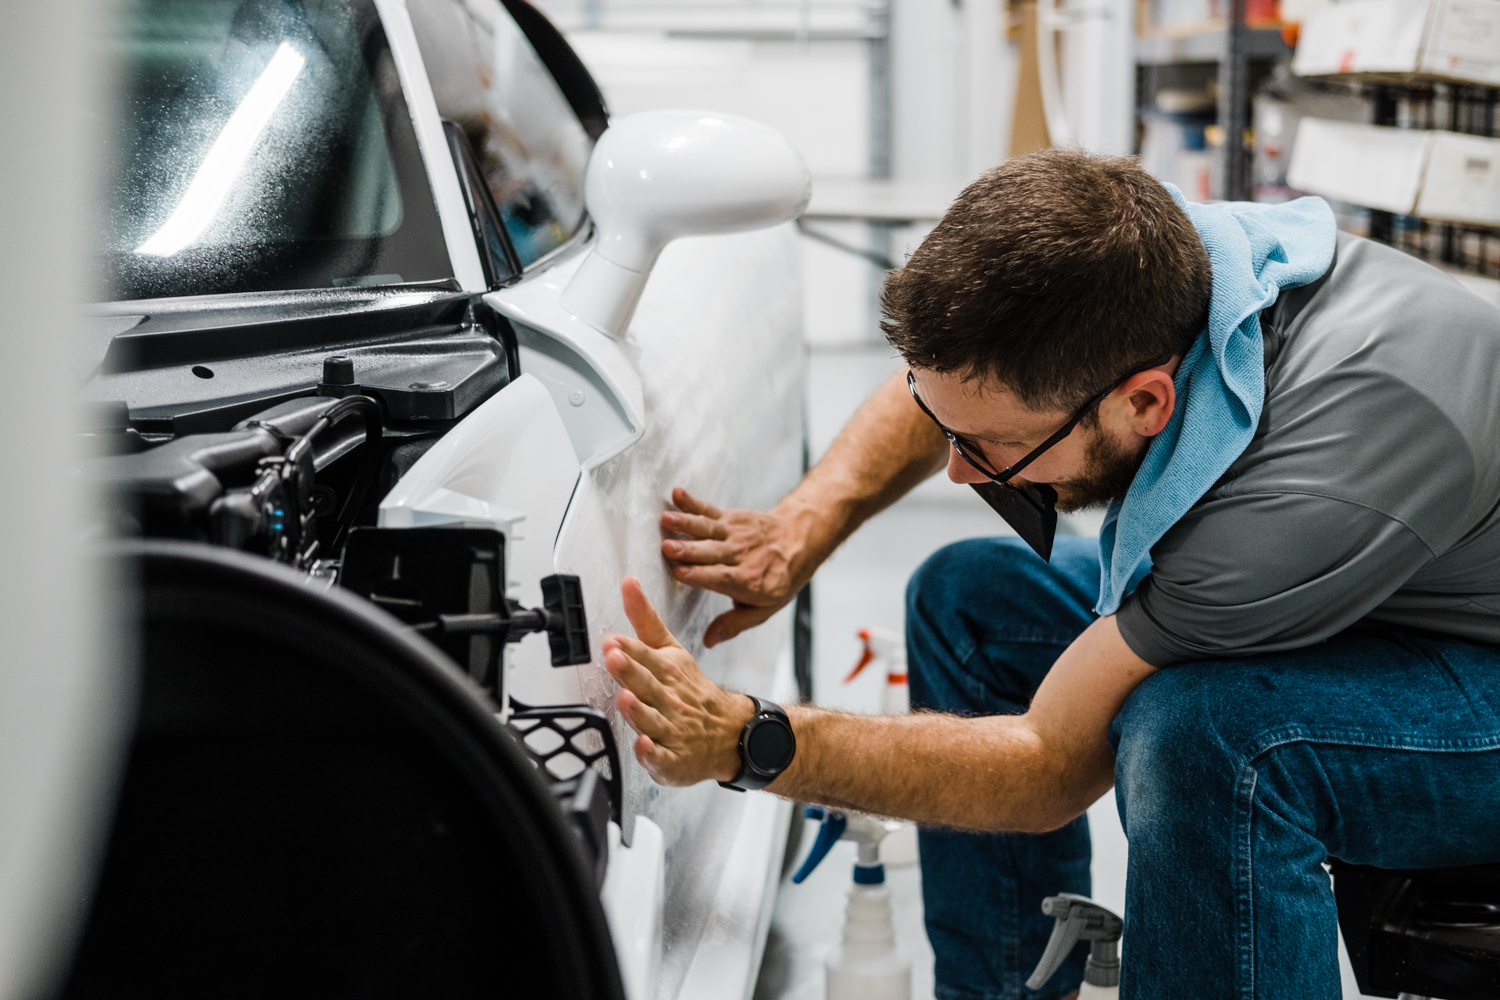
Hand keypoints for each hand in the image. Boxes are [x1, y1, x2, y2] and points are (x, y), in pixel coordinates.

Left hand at [603, 577, 756, 785]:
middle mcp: (669, 699)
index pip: (647, 657)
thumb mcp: (671, 649)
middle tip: (614, 658)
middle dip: (631, 671)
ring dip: (638, 709)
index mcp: (668, 671)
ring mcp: (671, 730)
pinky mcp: (671, 759)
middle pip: (648, 684)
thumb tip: (629, 584)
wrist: (730, 731)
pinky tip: (643, 746)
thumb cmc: (691, 690)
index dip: (630, 649)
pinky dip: (653, 754)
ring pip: (653, 719)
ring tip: (625, 698)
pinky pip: (662, 758)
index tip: (613, 640)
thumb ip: (646, 619)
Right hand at [659, 487, 812, 646]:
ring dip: (684, 524)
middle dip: (687, 550)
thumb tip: (709, 640)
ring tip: (666, 520)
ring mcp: (734, 534)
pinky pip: (708, 510)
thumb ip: (734, 623)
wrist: (799, 540)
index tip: (678, 573)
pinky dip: (692, 502)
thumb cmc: (778, 578)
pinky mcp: (730, 518)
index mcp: (747, 581)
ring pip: (706, 529)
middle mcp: (740, 555)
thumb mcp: (763, 609)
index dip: (698, 575)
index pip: (719, 577)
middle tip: (666, 548)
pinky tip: (677, 495)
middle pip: (709, 552)